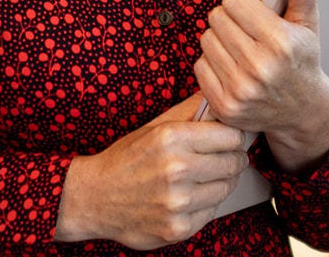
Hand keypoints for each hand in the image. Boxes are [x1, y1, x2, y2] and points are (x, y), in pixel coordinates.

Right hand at [52, 94, 247, 248]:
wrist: (94, 198)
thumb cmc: (127, 159)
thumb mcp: (155, 127)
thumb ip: (191, 111)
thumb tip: (221, 100)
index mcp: (171, 138)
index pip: (231, 136)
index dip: (232, 137)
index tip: (227, 140)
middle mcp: (176, 169)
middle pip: (234, 162)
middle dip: (231, 159)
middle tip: (219, 159)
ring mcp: (177, 202)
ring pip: (226, 187)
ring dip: (220, 182)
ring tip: (201, 178)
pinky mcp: (178, 228)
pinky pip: (212, 211)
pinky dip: (205, 204)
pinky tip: (188, 197)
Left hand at [196, 0, 328, 171]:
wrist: (303, 111)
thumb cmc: (302, 62)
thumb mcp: (308, 24)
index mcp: (281, 42)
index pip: (234, 0)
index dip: (243, 3)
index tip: (254, 14)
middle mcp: (259, 67)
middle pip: (217, 18)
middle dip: (230, 20)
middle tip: (247, 32)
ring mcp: (240, 89)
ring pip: (206, 40)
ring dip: (220, 41)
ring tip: (240, 50)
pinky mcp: (225, 106)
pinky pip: (200, 66)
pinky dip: (212, 64)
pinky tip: (232, 68)